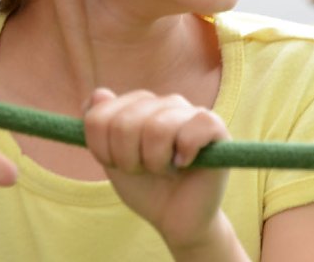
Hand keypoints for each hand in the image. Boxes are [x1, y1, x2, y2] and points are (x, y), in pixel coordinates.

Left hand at [84, 88, 230, 251]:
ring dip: (156, 162)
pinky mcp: (215, 127)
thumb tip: (98, 93)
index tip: (118, 165)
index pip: (99, 117)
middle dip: (128, 160)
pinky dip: (184, 154)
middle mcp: (163, 102)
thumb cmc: (148, 188)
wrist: (180, 220)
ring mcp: (190, 112)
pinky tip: (185, 164)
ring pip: (157, 128)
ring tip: (166, 170)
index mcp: (137, 105)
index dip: (102, 151)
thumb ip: (100, 128)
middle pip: (125, 123)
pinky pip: (192, 130)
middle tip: (145, 171)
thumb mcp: (113, 161)